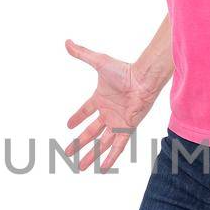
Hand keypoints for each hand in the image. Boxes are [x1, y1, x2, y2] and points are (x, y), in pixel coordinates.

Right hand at [64, 39, 159, 171]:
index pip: (85, 111)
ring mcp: (117, 122)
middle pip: (90, 132)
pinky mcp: (126, 128)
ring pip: (101, 143)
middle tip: (67, 153)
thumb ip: (82, 54)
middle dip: (79, 143)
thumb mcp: (99, 62)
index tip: (68, 125)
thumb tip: (67, 42)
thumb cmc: (124, 70)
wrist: (143, 79)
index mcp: (100, 99)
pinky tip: (103, 167)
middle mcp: (108, 113)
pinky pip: (117, 146)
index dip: (77, 118)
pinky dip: (110, 157)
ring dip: (91, 155)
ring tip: (81, 167)